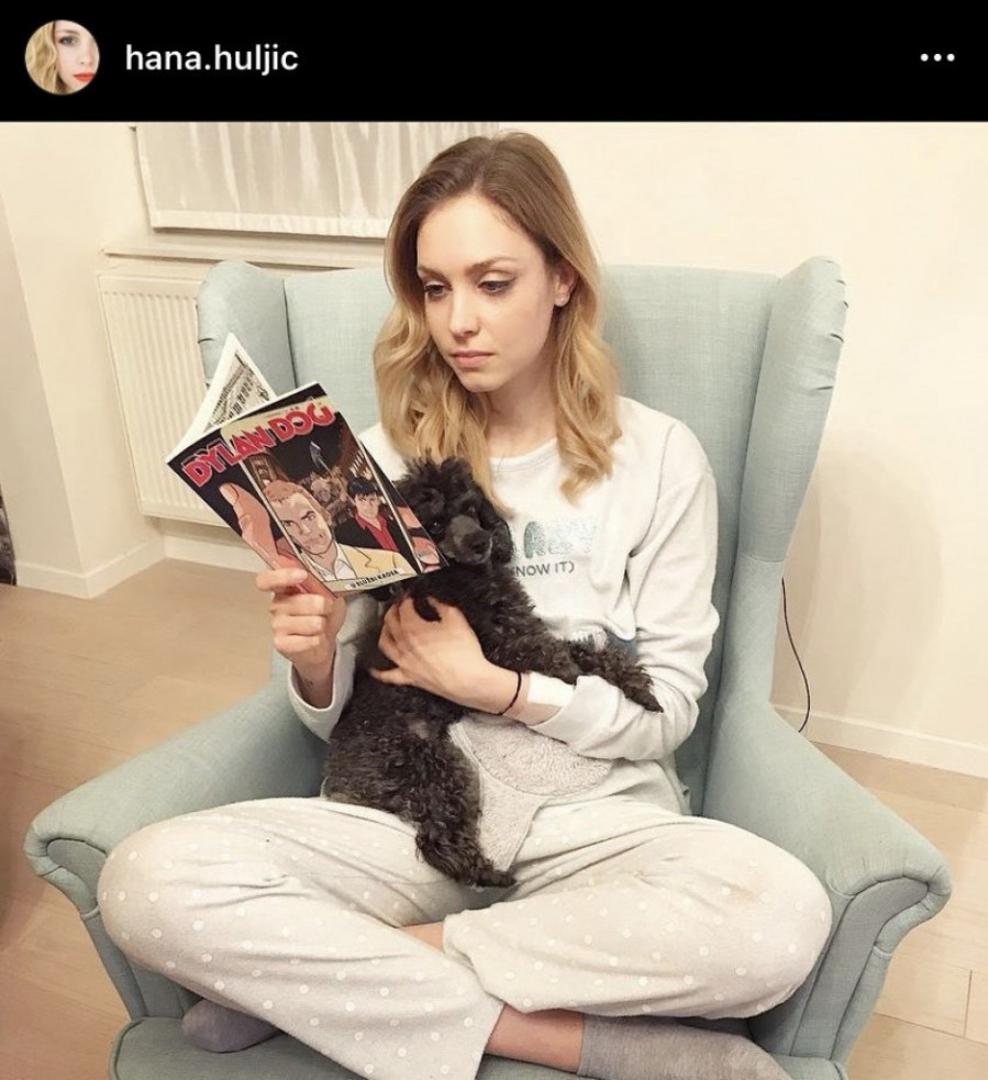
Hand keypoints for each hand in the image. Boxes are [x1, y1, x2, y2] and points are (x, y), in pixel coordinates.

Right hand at [227, 482, 348, 674]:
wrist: (327, 645)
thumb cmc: (328, 609)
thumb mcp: (335, 585)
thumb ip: (333, 564)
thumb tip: (352, 534)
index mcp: (286, 584)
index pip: (268, 576)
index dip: (280, 575)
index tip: (300, 575)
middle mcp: (276, 602)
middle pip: (290, 603)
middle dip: (314, 606)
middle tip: (327, 607)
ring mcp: (276, 624)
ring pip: (299, 624)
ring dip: (319, 626)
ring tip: (324, 625)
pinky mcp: (280, 645)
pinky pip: (297, 642)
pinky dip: (313, 642)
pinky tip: (315, 641)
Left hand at [368, 596, 490, 701]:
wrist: (467, 680)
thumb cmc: (463, 652)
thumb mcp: (456, 619)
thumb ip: (441, 605)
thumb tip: (432, 599)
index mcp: (414, 627)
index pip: (404, 607)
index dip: (406, 598)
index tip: (411, 595)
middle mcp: (404, 643)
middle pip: (390, 622)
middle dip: (393, 610)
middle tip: (399, 605)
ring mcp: (404, 661)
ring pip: (385, 644)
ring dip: (384, 632)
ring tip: (387, 626)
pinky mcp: (408, 677)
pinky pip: (388, 675)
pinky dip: (378, 672)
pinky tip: (373, 669)